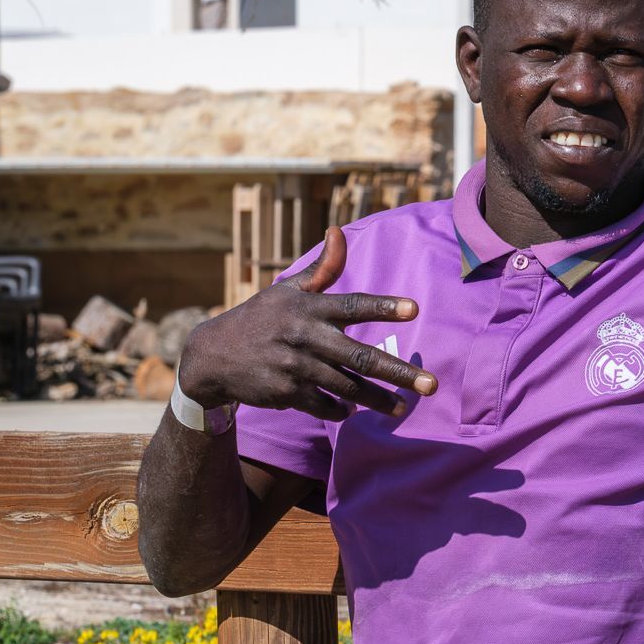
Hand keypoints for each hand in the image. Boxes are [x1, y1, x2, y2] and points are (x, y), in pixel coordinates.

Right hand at [178, 226, 436, 420]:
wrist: (212, 356)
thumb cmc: (261, 318)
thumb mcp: (287, 289)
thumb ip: (321, 268)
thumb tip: (339, 232)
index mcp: (308, 307)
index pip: (353, 305)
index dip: (383, 306)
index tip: (413, 309)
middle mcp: (304, 337)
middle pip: (360, 357)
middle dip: (399, 373)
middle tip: (432, 385)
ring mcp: (295, 367)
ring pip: (347, 387)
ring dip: (378, 400)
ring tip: (403, 407)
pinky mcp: (285, 393)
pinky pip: (323, 405)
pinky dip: (340, 410)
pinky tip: (355, 412)